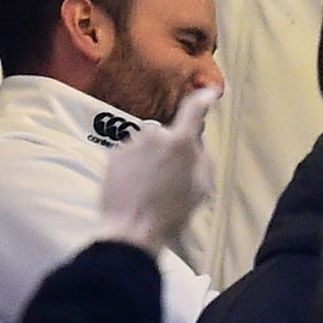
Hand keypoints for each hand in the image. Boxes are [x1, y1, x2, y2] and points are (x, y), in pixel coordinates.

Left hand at [94, 86, 218, 256]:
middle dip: (171, 149)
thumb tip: (196, 143)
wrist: (131, 229)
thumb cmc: (171, 213)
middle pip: (167, 135)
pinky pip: (129, 155)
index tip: (209, 92)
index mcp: (180, 142)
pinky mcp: (114, 155)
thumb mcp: (201, 187)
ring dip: (150, 159)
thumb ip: (201, 157)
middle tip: (172, 177)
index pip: (193, 110)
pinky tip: (135, 188)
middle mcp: (154, 135)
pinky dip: (134, 166)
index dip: (203, 98)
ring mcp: (131, 144)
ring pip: (146, 146)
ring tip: (150, 188)